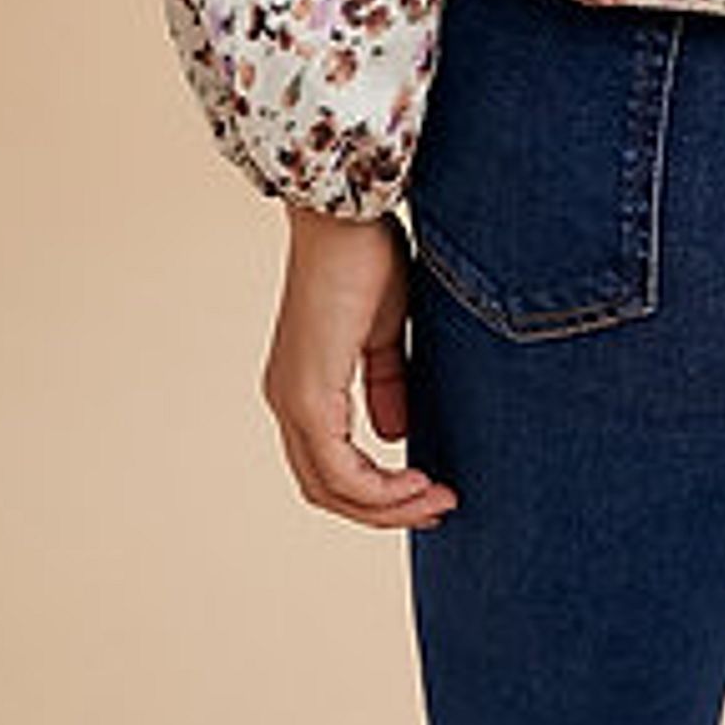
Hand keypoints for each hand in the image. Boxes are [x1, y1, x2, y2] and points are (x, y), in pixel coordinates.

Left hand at [260, 205, 460, 531]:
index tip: (431, 488)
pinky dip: (379, 488)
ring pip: (332, 487)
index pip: (332, 465)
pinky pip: (339, 469)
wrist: (346, 215)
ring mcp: (292, 400)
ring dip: (387, 505)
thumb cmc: (364, 255)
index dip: (379, 490)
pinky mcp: (307, 394)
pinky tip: (417, 482)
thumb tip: (394, 433)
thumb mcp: (382, 331)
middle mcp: (287, 401)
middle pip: (327, 489)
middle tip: (438, 507)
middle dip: (385, 509)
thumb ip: (386, 383)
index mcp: (302, 385)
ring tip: (437, 499)